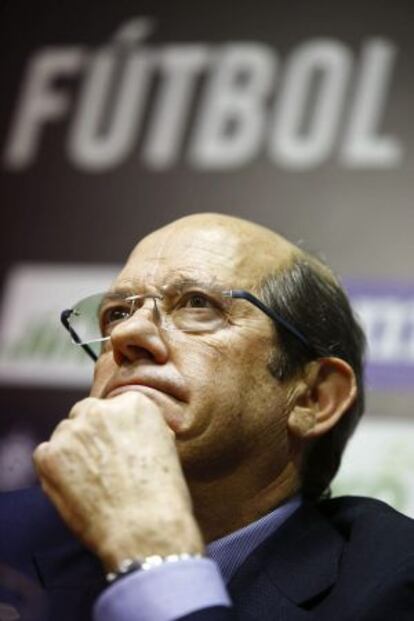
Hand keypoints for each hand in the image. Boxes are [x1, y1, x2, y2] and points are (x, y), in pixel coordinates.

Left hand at [33, 392, 203, 569]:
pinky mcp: (50, 455)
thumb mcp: (164, 447)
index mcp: (133, 404)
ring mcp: (72, 431)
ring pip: (65, 433)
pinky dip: (54, 470)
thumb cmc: (162, 495)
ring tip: (91, 481)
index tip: (120, 450)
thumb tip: (129, 432)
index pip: (114, 408)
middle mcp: (100, 409)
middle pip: (86, 413)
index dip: (115, 432)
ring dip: (73, 451)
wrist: (145, 528)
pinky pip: (45, 455)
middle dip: (91, 434)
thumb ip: (141, 430)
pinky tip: (75, 488)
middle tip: (102, 464)